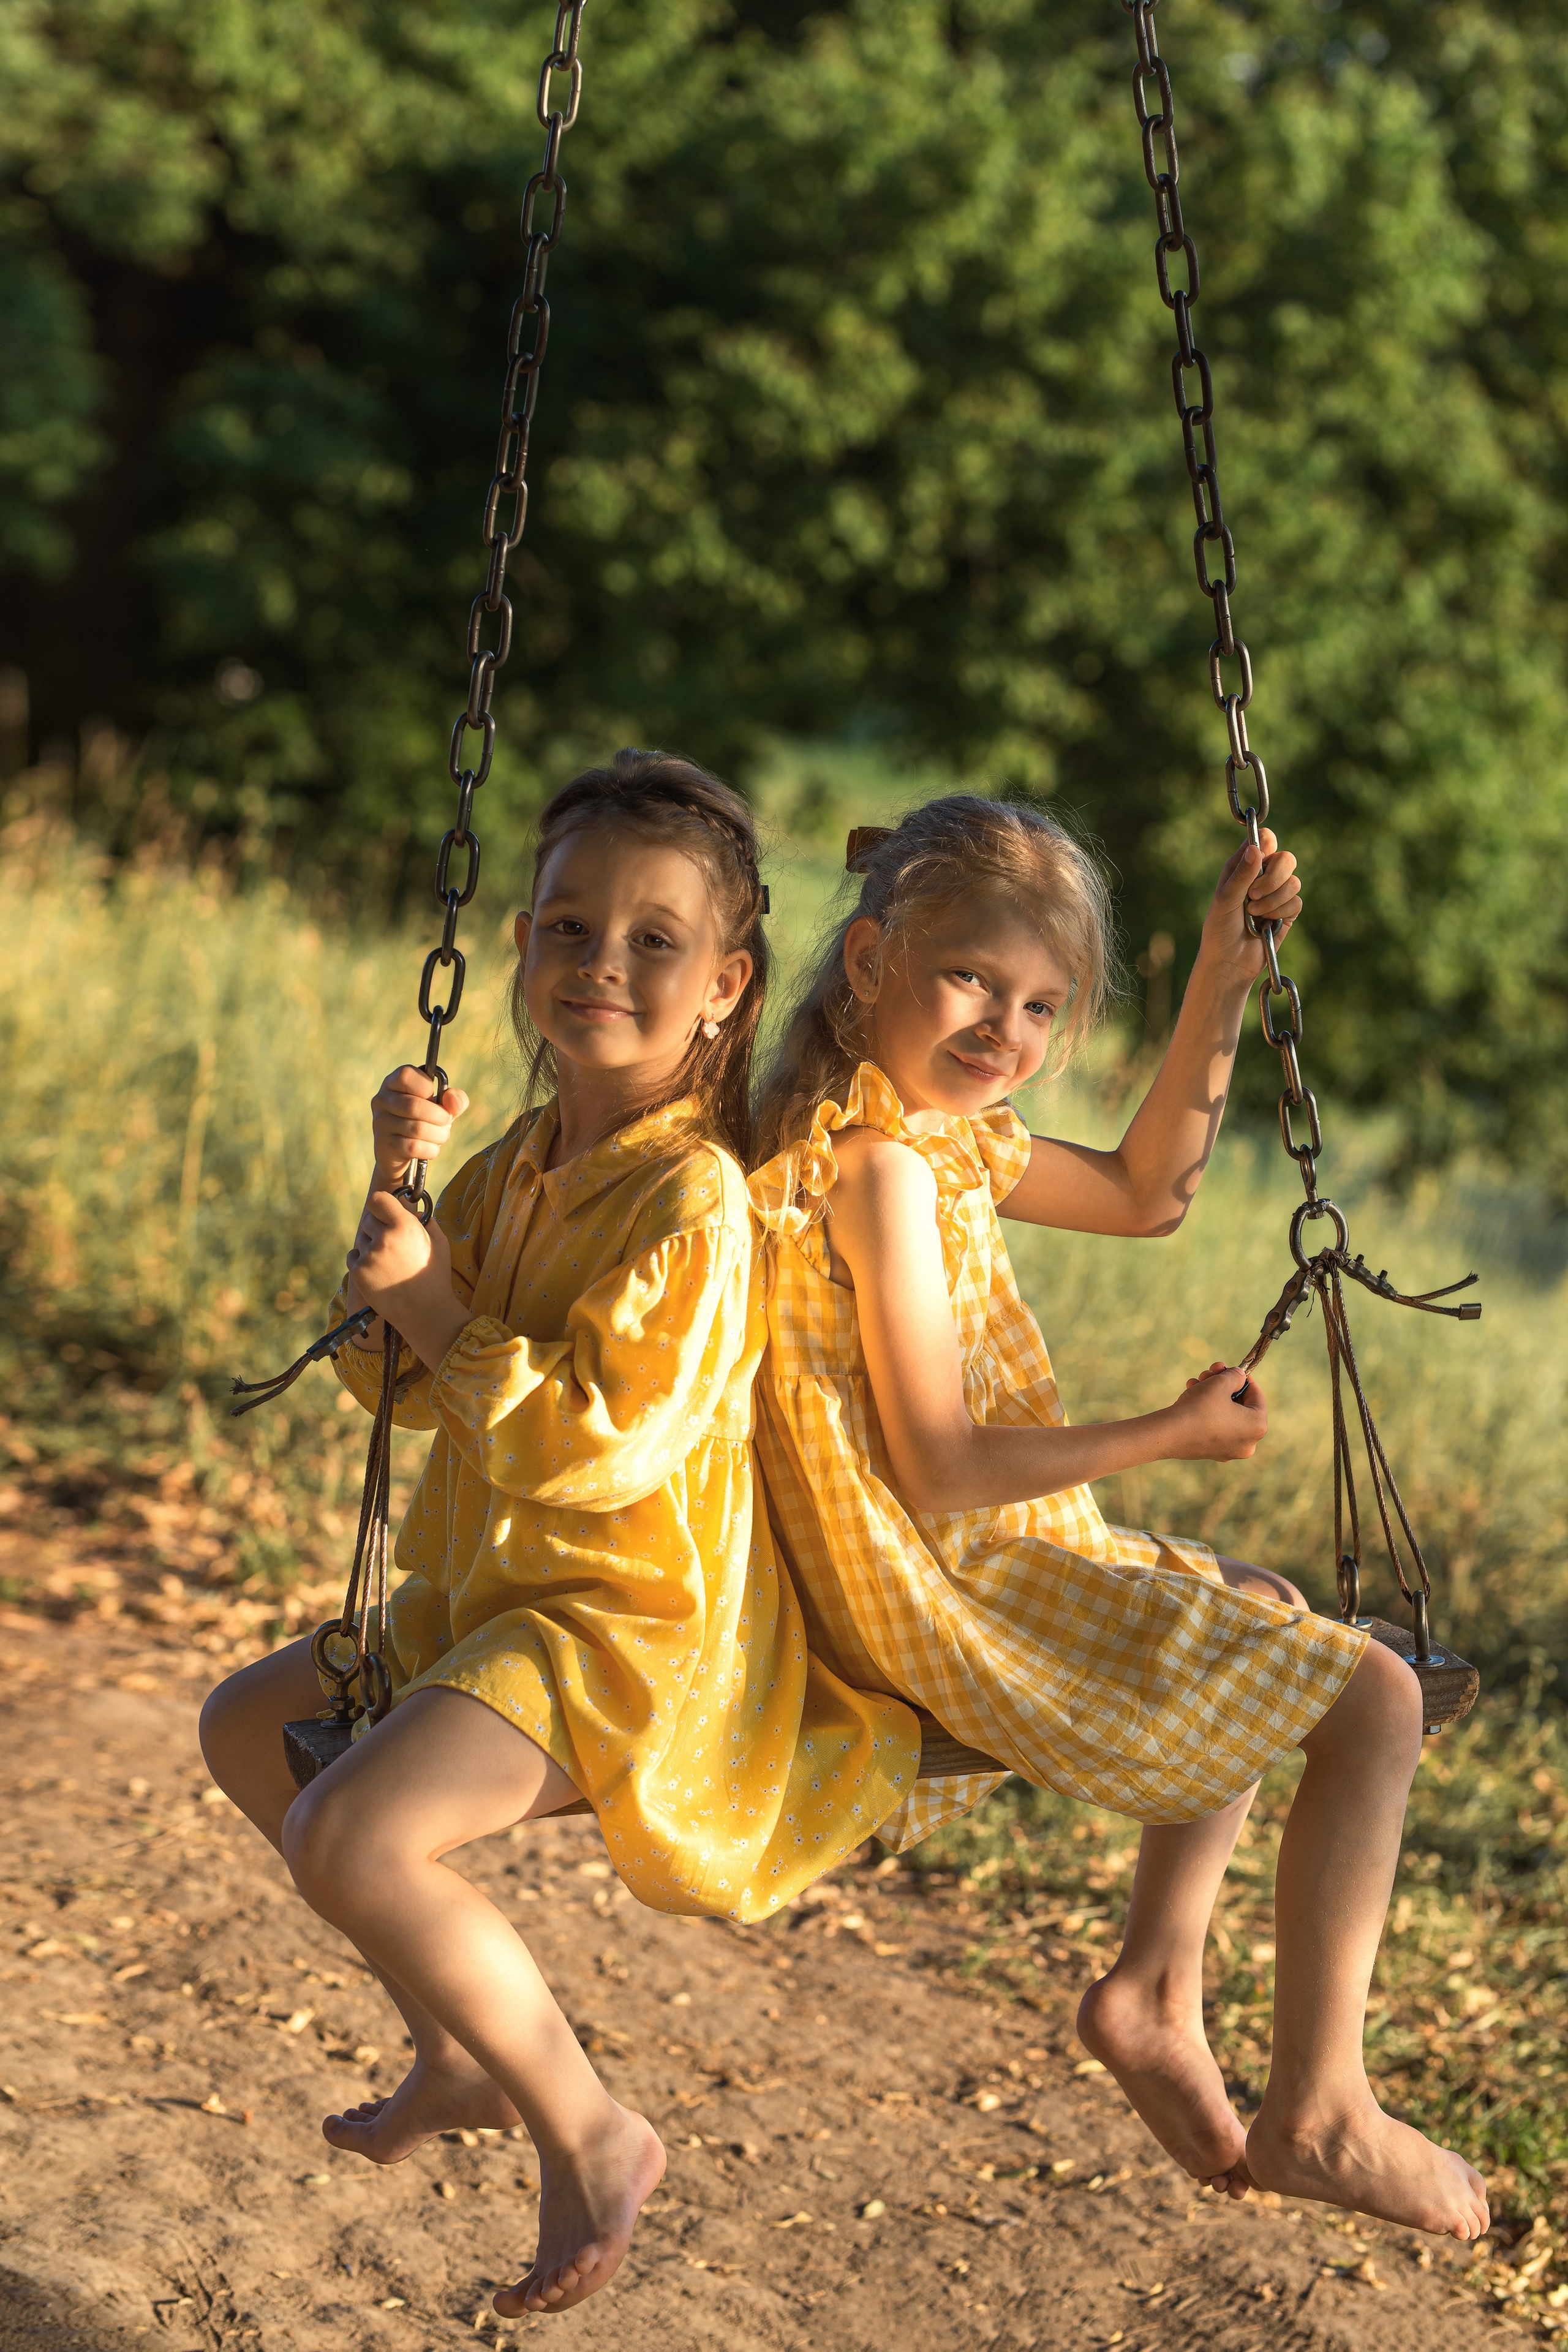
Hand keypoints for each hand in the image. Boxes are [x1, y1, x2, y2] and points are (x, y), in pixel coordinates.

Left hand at [346, 1190, 468, 1372]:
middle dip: (378, 1226)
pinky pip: (353, 1255)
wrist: (425, 1312)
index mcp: (404, 1226)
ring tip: (388, 1260)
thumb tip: (412, 1210)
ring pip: (360, 1238)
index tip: (386, 1211)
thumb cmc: (435, 1275)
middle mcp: (384, 1238)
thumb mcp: (440, 1242)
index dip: (381, 1204)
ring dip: (370, 1244)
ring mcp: (369, 1256)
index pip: (377, 1199)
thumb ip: (426, 1220)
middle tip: (391, 1241)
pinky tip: (379, 1270)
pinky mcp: (358, 1273)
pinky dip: (362, 1259)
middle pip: (368, 1218)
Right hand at [371, 1065, 470, 1189]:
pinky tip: (431, 1148)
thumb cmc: (425, 1121)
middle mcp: (382, 1100)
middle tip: (446, 1122)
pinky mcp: (384, 1145)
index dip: (426, 1086)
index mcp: (393, 1083)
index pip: (406, 1075)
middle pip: (414, 1105)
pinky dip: (431, 1149)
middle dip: (440, 1116)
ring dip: (439, 1134)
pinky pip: (414, 1147)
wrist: (403, 1153)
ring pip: (417, 1129)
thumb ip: (454, 1099)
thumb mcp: (443, 1107)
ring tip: (440, 1135)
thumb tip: (452, 1098)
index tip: (433, 1097)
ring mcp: (380, 1123)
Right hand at [1159, 1362, 1267, 1461]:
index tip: (1233, 1368)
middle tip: (1211, 1371)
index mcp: (1257, 1426)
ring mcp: (1229, 1450)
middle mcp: (1248, 1443)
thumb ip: (1235, 1376)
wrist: (1169, 1433)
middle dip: (1224, 1385)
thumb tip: (1240, 1376)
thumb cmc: (1200, 1407)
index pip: (1257, 1396)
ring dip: (1212, 1394)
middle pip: (1240, 1405)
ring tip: (1196, 1381)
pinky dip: (1206, 1411)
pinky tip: (1191, 1395)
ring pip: (1225, 1414)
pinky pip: (1215, 1427)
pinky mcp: (1212, 1452)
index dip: (1244, 1378)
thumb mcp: (1220, 1383)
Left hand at [1197, 827, 1301, 986]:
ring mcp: (1277, 894)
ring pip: (1294, 881)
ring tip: (1254, 914)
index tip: (1261, 858)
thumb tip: (1256, 848)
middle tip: (1253, 894)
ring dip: (1273, 899)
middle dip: (1273, 876)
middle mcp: (1262, 877)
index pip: (1264, 840)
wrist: (1229, 963)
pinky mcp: (1287, 912)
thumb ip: (1241, 875)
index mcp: (1243, 866)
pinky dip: (1281, 912)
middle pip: (1286, 858)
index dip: (1267, 844)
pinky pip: (1296, 902)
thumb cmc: (1219, 930)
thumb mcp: (1225, 900)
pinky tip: (1267, 924)